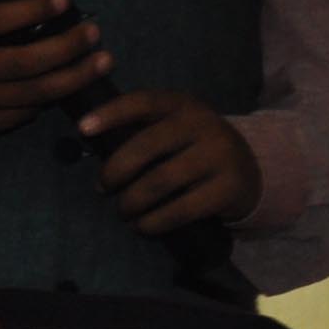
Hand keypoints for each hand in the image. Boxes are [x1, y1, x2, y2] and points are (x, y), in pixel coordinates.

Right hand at [0, 0, 109, 140]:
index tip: (65, 2)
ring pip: (29, 93)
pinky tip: (67, 87)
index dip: (32, 10)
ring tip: (101, 62)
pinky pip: (21, 114)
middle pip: (21, 62)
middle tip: (94, 34)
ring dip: (72, 78)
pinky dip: (48, 100)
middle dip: (65, 48)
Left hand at [83, 89, 262, 237]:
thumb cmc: (191, 151)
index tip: (82, 128)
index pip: (143, 102)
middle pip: (146, 146)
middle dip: (115, 172)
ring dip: (130, 202)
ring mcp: (219, 155)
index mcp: (182, 106)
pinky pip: (179, 210)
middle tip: (102, 189)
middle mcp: (203, 125)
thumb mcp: (171, 132)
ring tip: (123, 211)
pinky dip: (152, 222)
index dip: (112, 113)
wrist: (247, 172)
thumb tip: (88, 144)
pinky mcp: (227, 187)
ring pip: (159, 182)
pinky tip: (142, 226)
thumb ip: (138, 133)